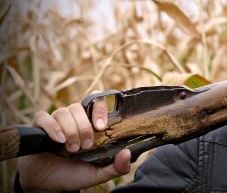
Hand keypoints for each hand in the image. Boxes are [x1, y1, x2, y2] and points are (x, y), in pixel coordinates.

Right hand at [17, 96, 131, 191]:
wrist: (48, 186)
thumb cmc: (74, 175)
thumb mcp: (99, 173)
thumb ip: (117, 166)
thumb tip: (128, 153)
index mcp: (89, 125)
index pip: (96, 102)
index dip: (100, 107)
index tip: (101, 126)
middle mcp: (73, 120)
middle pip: (79, 108)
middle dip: (84, 127)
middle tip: (86, 146)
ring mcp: (56, 122)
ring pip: (64, 112)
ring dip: (70, 130)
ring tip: (72, 148)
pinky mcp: (38, 128)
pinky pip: (43, 117)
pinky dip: (52, 127)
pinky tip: (58, 141)